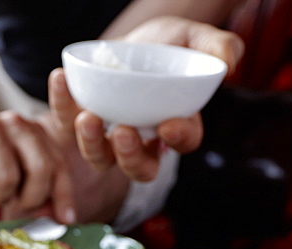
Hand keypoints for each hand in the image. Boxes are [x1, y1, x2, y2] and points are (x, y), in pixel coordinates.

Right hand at [0, 111, 76, 222]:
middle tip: (16, 205)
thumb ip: (40, 192)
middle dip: (31, 198)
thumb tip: (62, 219)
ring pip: (7, 178)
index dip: (64, 196)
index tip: (65, 220)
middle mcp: (17, 123)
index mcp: (36, 131)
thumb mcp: (17, 174)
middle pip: (41, 169)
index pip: (58, 165)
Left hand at [50, 16, 244, 181]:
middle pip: (139, 167)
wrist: (129, 40)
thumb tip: (230, 64)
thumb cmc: (166, 45)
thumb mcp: (193, 38)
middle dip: (130, 156)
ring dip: (91, 143)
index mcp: (176, 124)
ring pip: (100, 157)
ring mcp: (107, 135)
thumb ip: (216, 47)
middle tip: (122, 131)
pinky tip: (60, 78)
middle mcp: (142, 140)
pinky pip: (65, 121)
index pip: (183, 141)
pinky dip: (61, 103)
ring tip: (87, 117)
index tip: (169, 126)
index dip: (178, 138)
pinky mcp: (77, 119)